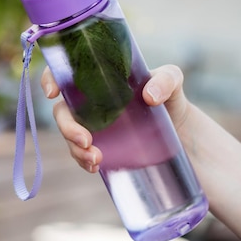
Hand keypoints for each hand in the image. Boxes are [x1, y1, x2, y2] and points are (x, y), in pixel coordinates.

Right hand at [40, 64, 190, 172]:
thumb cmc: (174, 103)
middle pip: (63, 111)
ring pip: (70, 136)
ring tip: (96, 159)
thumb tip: (149, 96)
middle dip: (66, 127)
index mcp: (101, 81)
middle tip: (86, 141)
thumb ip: (166, 80)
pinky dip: (84, 162)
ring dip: (75, 149)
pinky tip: (95, 166)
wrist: (189, 141)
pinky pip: (83, 156)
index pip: (67, 74)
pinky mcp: (104, 151)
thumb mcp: (175, 84)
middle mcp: (93, 104)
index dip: (52, 79)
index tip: (53, 93)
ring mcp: (96, 129)